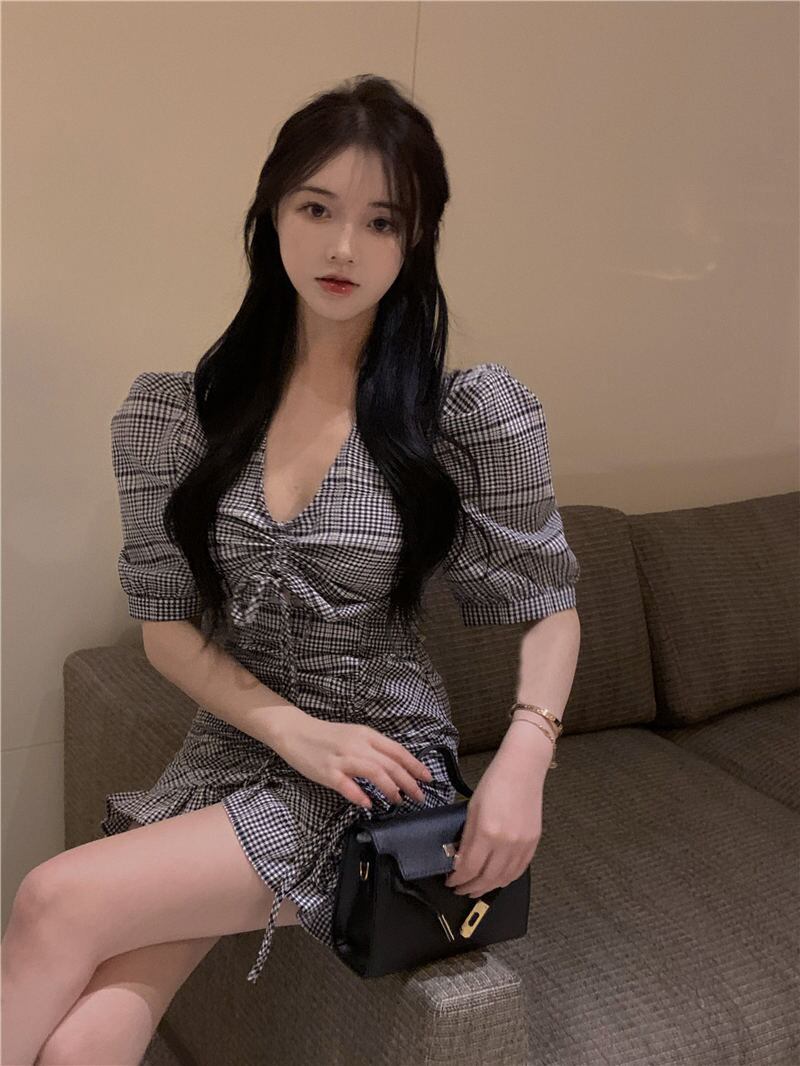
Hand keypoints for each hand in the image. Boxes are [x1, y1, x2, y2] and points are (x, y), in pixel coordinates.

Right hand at [272, 714, 433, 808]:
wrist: (296, 731)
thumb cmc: (328, 736)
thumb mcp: (355, 736)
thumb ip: (373, 749)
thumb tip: (396, 768)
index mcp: (367, 735)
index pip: (397, 750)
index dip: (414, 765)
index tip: (428, 778)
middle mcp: (358, 745)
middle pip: (389, 764)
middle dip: (408, 782)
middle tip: (419, 797)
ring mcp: (342, 759)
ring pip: (374, 772)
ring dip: (390, 788)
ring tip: (398, 800)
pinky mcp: (327, 772)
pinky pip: (347, 785)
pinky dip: (360, 795)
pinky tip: (369, 804)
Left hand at [444, 747, 543, 897]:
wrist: (523, 769)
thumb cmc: (495, 783)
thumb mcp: (472, 809)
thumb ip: (467, 838)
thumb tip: (460, 860)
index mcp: (487, 832)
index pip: (469, 868)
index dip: (458, 879)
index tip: (451, 881)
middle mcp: (507, 842)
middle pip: (487, 878)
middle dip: (470, 888)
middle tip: (460, 889)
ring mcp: (522, 844)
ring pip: (504, 879)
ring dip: (488, 888)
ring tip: (477, 889)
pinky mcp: (533, 843)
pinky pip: (520, 870)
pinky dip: (507, 879)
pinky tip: (497, 880)